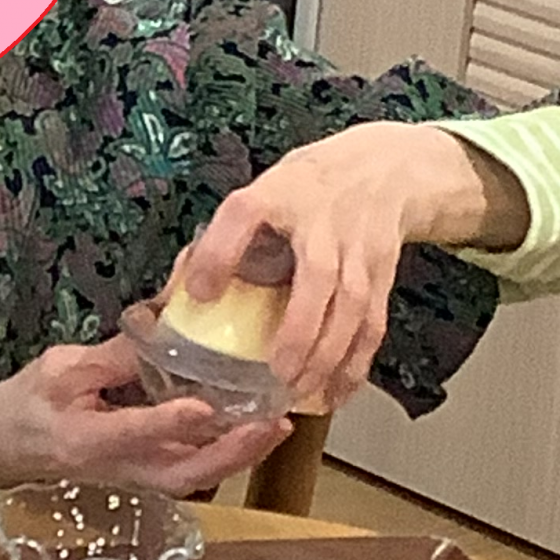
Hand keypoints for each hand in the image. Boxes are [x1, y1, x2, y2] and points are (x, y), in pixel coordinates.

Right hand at [0, 338, 290, 495]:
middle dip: (231, 452)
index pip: (135, 433)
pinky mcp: (146, 473)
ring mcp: (136, 476)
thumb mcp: (60, 370)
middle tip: (271, 423)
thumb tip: (162, 329)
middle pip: (184, 471)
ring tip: (277, 426)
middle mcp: (119, 467)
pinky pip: (194, 469)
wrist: (6, 447)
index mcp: (88, 441)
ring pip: (196, 476)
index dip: (170, 421)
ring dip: (239, 456)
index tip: (205, 406)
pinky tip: (255, 432)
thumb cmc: (28, 405)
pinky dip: (228, 454)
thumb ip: (113, 356)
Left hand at [180, 124, 526, 408]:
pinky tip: (337, 392)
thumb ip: (220, 241)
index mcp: (278, 194)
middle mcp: (322, 219)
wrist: (385, 167)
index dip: (220, 252)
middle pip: (319, 275)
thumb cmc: (305, 190)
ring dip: (330, 355)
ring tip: (302, 391)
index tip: (199, 293)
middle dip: (300, 329)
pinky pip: (373, 322)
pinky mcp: (383, 271)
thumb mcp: (262, 195)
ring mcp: (358, 246)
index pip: (245, 214)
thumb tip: (174, 298)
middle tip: (278, 373)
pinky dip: (357, 362)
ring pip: (353, 306)